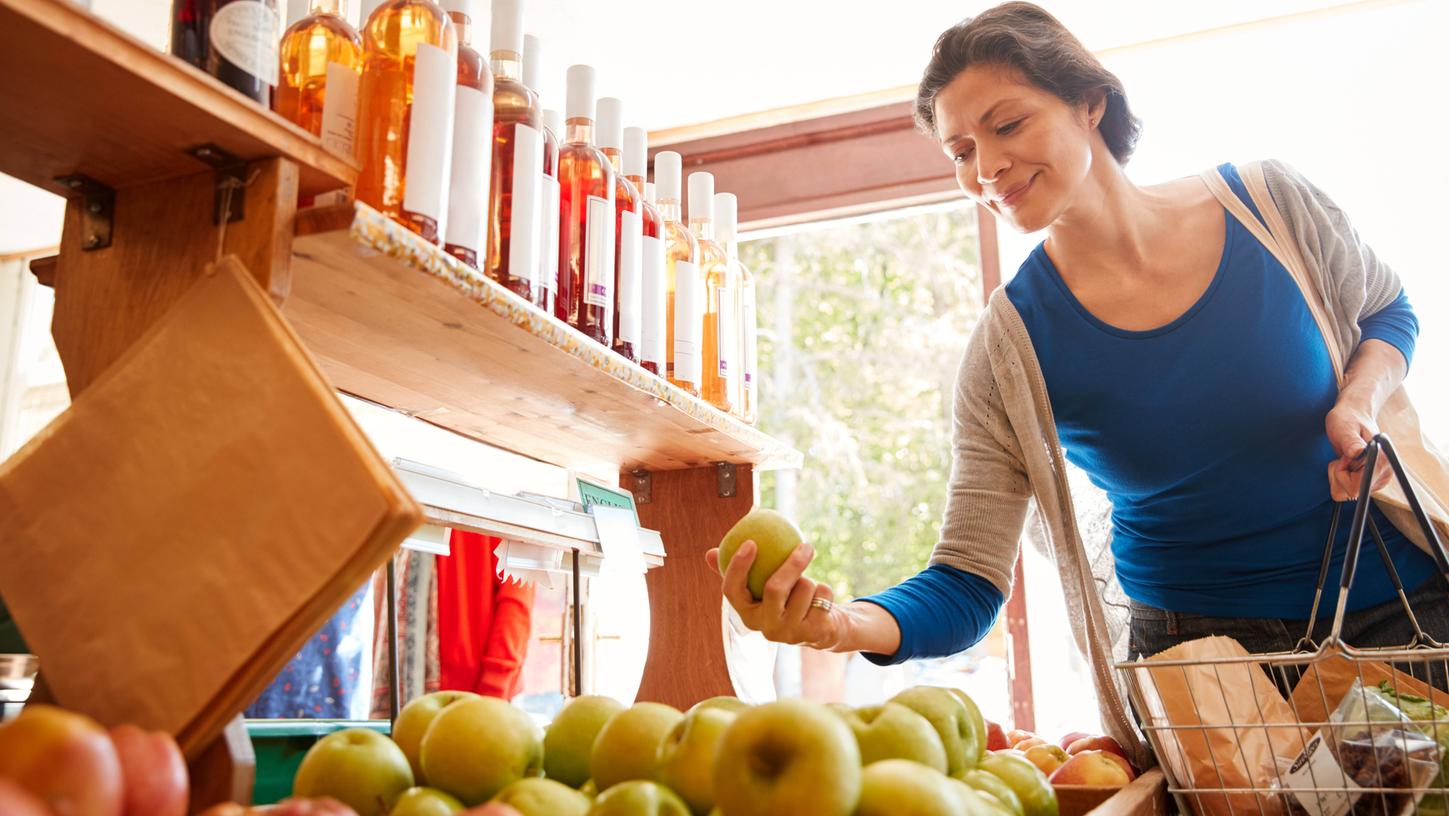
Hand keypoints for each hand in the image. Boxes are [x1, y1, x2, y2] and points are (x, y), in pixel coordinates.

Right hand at [704, 540, 844, 649]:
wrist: (820, 627)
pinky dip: (825, 590)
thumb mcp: (763, 586)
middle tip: (804, 544)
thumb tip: (709, 553)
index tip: (751, 542)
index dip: (738, 567)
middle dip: (791, 563)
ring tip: (807, 587)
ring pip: (803, 588)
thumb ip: (740, 571)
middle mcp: (766, 628)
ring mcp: (790, 633)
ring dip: (810, 580)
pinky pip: (823, 596)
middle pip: (774, 589)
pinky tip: (821, 597)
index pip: (732, 591)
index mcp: (747, 614)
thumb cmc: (787, 599)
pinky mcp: (814, 633)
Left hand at [1325, 395, 1392, 500]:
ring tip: (1346, 458)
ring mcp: (1378, 479)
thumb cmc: (1348, 419)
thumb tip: (1356, 453)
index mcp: (1382, 462)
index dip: (1343, 476)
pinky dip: (1342, 478)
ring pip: (1348, 494)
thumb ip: (1351, 442)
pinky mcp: (1371, 481)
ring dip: (1340, 476)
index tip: (1345, 458)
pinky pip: (1348, 490)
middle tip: (1344, 456)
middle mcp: (1384, 474)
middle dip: (1340, 475)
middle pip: (1352, 493)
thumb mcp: (1344, 428)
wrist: (1354, 414)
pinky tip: (1347, 463)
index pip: (1357, 488)